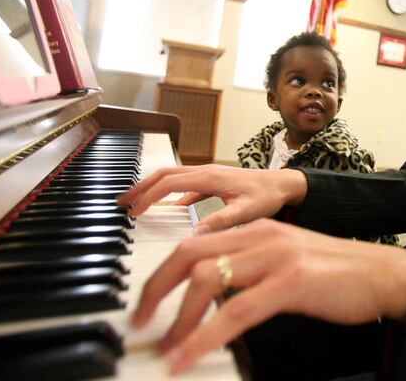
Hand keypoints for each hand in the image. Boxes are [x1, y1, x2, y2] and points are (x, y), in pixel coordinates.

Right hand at [117, 165, 306, 230]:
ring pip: (171, 178)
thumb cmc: (269, 196)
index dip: (148, 196)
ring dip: (151, 188)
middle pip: (163, 175)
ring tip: (134, 204)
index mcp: (210, 177)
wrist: (285, 184)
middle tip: (121, 204)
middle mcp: (205, 172)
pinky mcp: (212, 182)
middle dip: (140, 188)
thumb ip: (223, 220)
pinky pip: (184, 185)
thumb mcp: (248, 211)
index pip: (169, 183)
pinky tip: (165, 209)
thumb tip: (196, 234)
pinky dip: (169, 194)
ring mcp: (208, 175)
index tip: (132, 212)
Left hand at [132, 219, 405, 374]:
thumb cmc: (335, 275)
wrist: (383, 274)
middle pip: (188, 253)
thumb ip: (248, 273)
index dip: (162, 274)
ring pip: (207, 279)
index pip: (192, 243)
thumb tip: (209, 301)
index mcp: (255, 231)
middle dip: (156, 289)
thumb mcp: (283, 265)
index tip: (147, 304)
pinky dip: (204, 337)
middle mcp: (260, 236)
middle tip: (140, 322)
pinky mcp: (291, 282)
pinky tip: (187, 357)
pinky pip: (236, 312)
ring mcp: (275, 256)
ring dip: (178, 318)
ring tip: (165, 347)